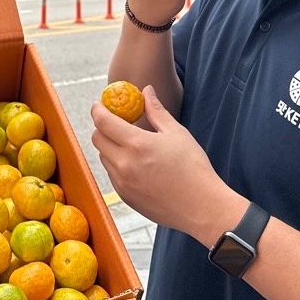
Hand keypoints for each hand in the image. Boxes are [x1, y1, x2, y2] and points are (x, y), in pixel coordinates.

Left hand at [91, 86, 235, 241]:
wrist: (202, 208)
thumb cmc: (194, 168)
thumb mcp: (176, 133)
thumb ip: (156, 111)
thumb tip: (146, 91)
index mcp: (136, 144)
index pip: (103, 122)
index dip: (98, 110)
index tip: (100, 104)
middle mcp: (124, 165)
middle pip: (97, 139)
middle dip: (103, 127)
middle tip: (116, 122)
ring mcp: (122, 183)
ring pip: (104, 157)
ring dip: (110, 147)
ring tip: (131, 144)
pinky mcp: (126, 197)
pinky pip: (112, 175)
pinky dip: (117, 165)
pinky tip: (137, 164)